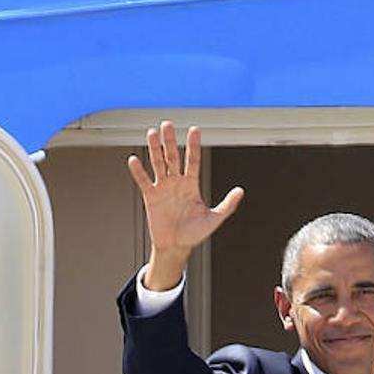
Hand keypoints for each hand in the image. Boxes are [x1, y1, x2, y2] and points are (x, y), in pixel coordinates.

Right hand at [126, 121, 243, 289]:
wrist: (175, 248)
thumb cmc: (194, 235)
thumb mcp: (214, 219)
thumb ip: (227, 205)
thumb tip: (241, 191)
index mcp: (191, 185)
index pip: (192, 160)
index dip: (193, 145)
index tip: (194, 129)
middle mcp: (176, 183)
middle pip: (172, 157)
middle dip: (170, 141)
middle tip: (167, 125)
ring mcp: (163, 188)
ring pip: (157, 164)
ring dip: (154, 149)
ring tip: (151, 133)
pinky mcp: (151, 197)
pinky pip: (144, 181)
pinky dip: (138, 171)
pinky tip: (133, 159)